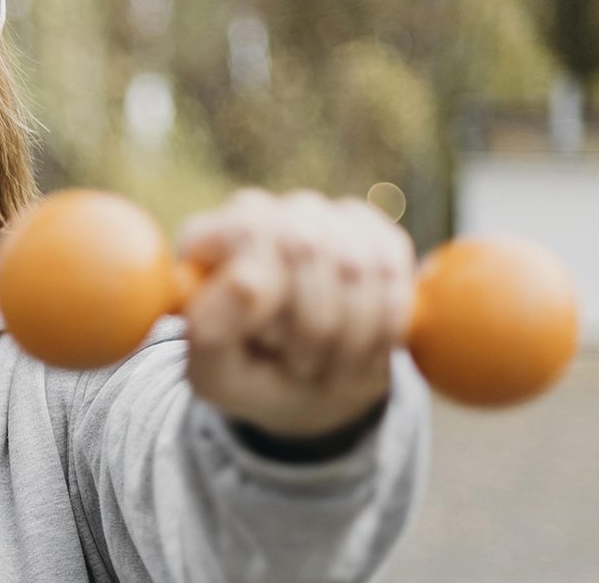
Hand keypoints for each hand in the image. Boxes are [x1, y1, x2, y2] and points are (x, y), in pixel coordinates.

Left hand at [177, 189, 412, 439]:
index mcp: (206, 239)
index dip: (271, 298)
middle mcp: (258, 212)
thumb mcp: (215, 374)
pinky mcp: (366, 228)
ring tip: (330, 364)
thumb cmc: (250, 376)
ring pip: (358, 261)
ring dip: (352, 333)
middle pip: (307, 246)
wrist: (305, 387)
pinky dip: (386, 322)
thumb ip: (212, 331)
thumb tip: (245, 282)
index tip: (269, 343)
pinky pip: (393, 266)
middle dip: (315, 325)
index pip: (250, 235)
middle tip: (302, 365)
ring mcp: (314, 213)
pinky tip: (363, 347)